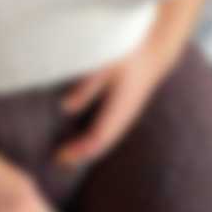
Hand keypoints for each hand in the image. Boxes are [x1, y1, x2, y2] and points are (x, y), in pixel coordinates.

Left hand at [53, 44, 164, 166]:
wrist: (154, 51)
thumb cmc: (127, 54)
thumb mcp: (104, 67)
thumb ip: (86, 87)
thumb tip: (66, 107)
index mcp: (120, 108)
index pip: (97, 139)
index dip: (78, 151)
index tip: (59, 156)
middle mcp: (125, 117)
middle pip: (101, 145)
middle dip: (80, 155)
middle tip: (58, 160)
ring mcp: (127, 115)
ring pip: (107, 140)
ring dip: (87, 149)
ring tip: (67, 155)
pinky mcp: (126, 111)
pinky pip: (110, 132)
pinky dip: (94, 140)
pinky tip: (82, 141)